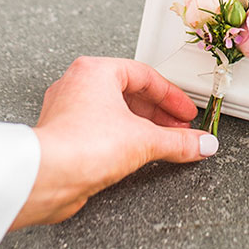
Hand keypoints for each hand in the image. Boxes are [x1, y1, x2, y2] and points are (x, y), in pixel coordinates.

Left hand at [10, 57, 217, 228]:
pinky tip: (134, 154)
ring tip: (162, 143)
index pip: (145, 76)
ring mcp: (68, 110)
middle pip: (129, 93)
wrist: (46, 178)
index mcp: (95, 71)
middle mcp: (78, 84)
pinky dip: (122, 138)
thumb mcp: (144, 141)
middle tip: (179, 129)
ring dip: (141, 126)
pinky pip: (100, 130)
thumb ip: (178, 142)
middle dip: (158, 114)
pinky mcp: (64, 135)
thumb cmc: (81, 146)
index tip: (187, 114)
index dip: (172, 96)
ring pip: (113, 112)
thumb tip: (202, 143)